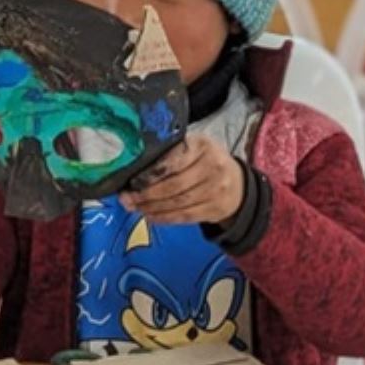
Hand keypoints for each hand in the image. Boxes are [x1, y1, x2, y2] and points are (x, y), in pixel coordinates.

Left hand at [121, 133, 245, 225]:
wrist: (237, 181)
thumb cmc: (204, 160)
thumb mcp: (192, 146)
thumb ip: (169, 152)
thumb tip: (135, 168)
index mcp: (202, 146)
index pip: (173, 162)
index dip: (151, 174)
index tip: (132, 181)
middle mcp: (213, 167)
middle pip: (174, 185)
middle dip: (147, 194)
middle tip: (127, 198)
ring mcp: (216, 190)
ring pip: (179, 203)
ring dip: (153, 208)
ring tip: (136, 207)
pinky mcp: (216, 209)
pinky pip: (186, 216)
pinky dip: (165, 218)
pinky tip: (151, 216)